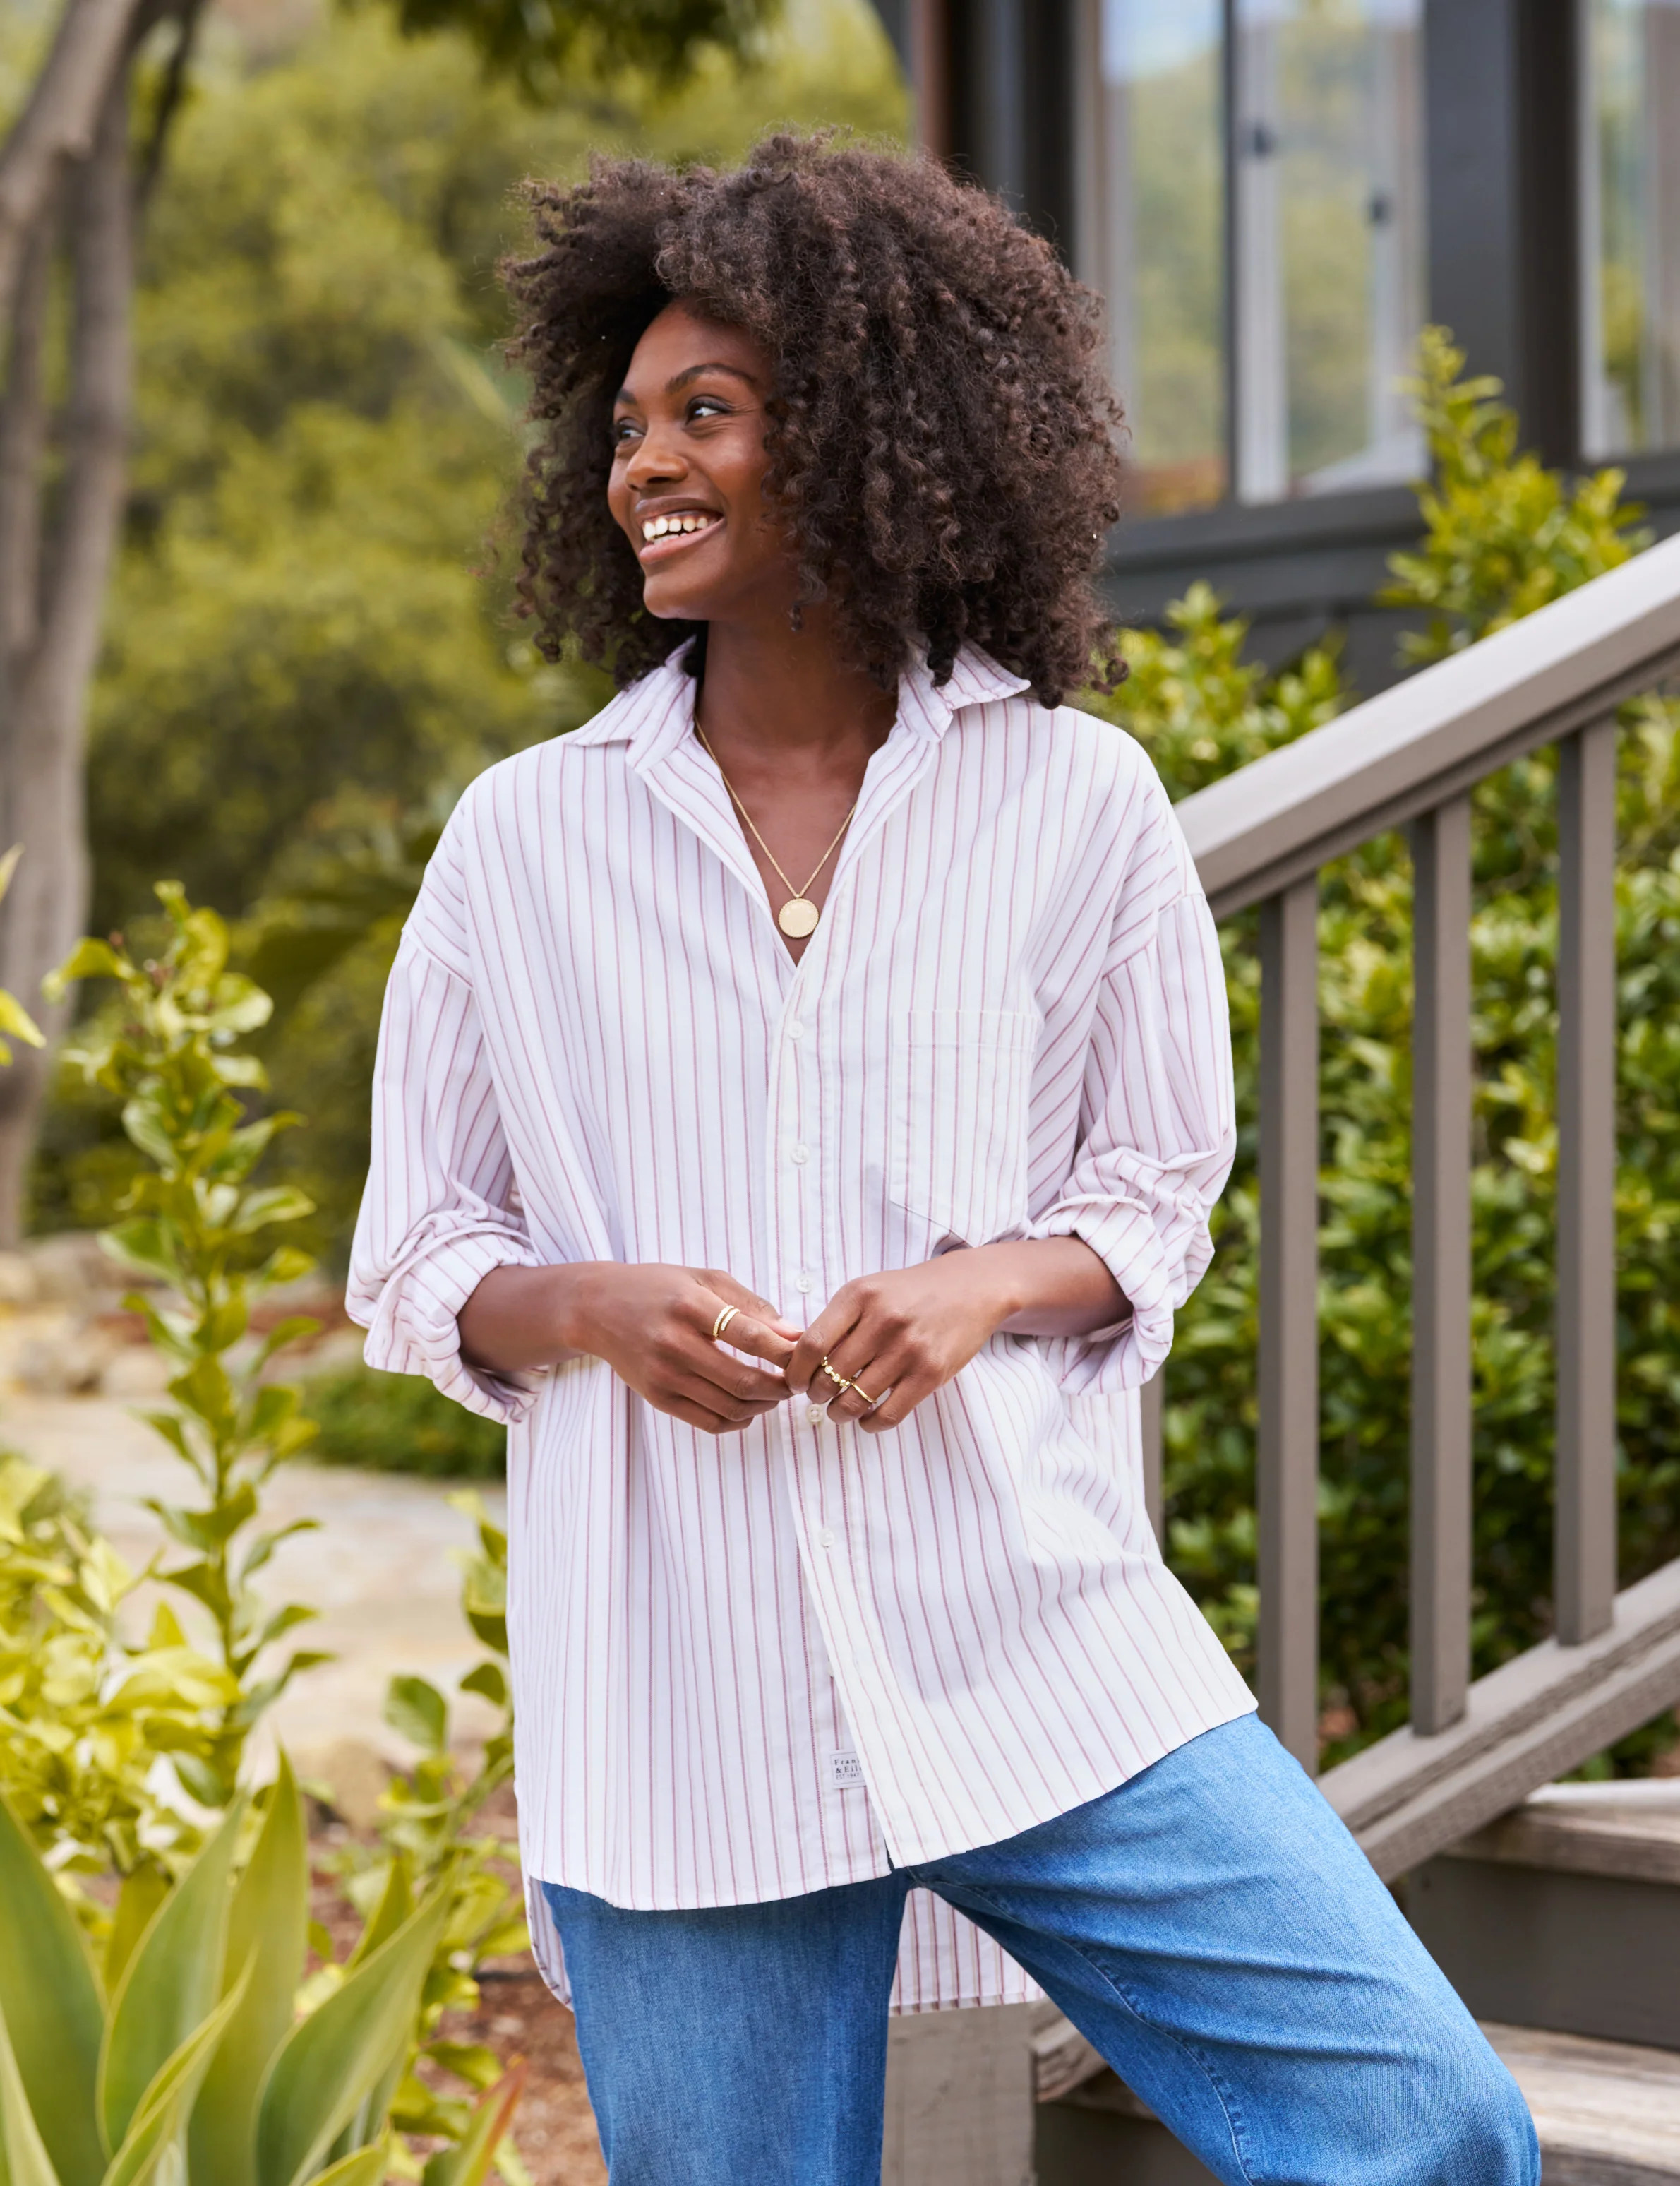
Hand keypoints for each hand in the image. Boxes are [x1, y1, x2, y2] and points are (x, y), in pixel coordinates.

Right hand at [564, 1263, 798, 1434]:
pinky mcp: (657, 1399)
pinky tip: (749, 1407)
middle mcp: (674, 1344)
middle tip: (796, 1381)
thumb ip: (750, 1305)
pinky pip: (709, 1423)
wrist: (597, 1309)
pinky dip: (738, 1421)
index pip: (750, 1336)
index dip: (785, 1351)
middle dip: (781, 1386)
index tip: (803, 1354)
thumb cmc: (659, 1288)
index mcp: (690, 1306)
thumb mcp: (704, 1279)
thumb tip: (792, 1334)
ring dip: (764, 1405)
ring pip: (730, 1407)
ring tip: (775, 1393)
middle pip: (743, 1380)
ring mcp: (663, 1376)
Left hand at [786, 1254, 1016, 1432]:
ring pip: (855, 1400)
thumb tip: (798, 1362)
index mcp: (860, 1295)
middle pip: (829, 1376)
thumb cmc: (910, 1293)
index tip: (795, 1383)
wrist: (970, 1288)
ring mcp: (909, 1349)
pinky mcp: (931, 1374)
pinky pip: (888, 1414)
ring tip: (839, 1410)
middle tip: (818, 1396)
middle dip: (816, 1395)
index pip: (811, 1344)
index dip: (796, 1372)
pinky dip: (870, 1425)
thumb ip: (838, 1321)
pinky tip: (867, 1419)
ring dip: (839, 1413)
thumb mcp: (869, 1290)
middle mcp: (884, 1320)